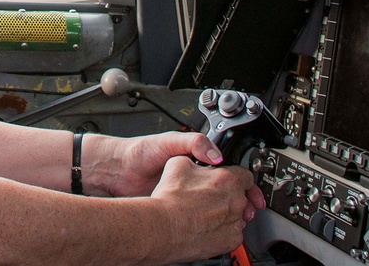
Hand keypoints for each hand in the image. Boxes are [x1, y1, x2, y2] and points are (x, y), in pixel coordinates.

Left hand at [94, 131, 265, 219]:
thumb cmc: (139, 152)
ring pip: (212, 207)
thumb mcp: (169, 141)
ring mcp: (184, 193)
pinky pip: (194, 216)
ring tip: (235, 221)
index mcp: (195, 159)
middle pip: (224, 192)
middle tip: (249, 211)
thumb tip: (216, 155)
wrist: (116, 171)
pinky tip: (211, 226)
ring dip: (226, 215)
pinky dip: (206, 222)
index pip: (226, 171)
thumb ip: (194, 143)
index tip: (252, 194)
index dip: (242, 183)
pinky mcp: (174, 206)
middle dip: (239, 203)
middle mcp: (192, 177)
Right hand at [149, 156, 261, 260]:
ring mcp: (235, 223)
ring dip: (226, 213)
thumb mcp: (178, 163)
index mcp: (228, 179)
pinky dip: (222, 231)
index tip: (236, 180)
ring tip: (205, 214)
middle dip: (231, 196)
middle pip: (242, 196)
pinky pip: (232, 234)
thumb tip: (200, 164)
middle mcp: (236, 202)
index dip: (238, 176)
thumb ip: (198, 161)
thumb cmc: (170, 199)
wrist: (163, 227)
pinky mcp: (231, 241)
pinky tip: (206, 227)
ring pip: (237, 216)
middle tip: (213, 198)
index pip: (246, 175)